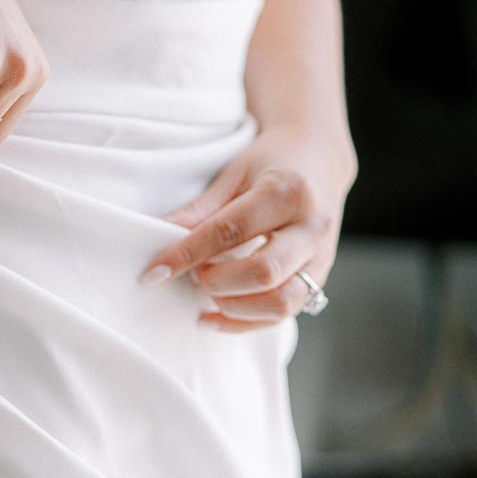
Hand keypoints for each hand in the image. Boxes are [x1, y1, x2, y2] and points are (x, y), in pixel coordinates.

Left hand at [138, 123, 357, 331]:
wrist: (320, 155)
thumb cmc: (271, 163)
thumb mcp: (233, 174)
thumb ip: (200, 210)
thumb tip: (159, 237)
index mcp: (287, 192)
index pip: (230, 231)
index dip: (188, 254)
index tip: (155, 271)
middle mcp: (311, 227)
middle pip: (263, 273)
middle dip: (216, 282)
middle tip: (190, 275)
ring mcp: (321, 256)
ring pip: (281, 302)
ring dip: (233, 307)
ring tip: (205, 293)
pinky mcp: (320, 276)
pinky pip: (285, 313)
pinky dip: (246, 322)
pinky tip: (215, 315)